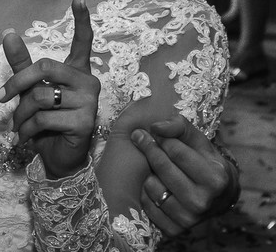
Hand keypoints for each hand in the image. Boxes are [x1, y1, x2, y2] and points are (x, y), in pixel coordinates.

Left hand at [0, 0, 98, 178]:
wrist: (57, 157)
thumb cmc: (44, 119)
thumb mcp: (28, 89)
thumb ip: (20, 63)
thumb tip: (8, 31)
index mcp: (77, 70)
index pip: (83, 41)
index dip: (82, 20)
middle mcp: (88, 82)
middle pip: (44, 67)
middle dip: (16, 84)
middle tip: (0, 100)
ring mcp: (90, 102)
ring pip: (40, 95)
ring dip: (20, 113)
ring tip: (19, 125)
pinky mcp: (86, 122)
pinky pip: (43, 118)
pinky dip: (26, 129)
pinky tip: (27, 137)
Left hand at [131, 117, 238, 234]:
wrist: (218, 197)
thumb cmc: (206, 163)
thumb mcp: (200, 142)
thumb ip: (179, 127)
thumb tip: (155, 127)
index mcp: (215, 179)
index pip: (176, 152)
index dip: (160, 138)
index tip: (151, 130)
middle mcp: (203, 202)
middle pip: (162, 168)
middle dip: (148, 148)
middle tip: (139, 137)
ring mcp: (189, 218)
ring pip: (153, 187)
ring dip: (148, 172)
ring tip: (152, 166)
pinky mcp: (174, 229)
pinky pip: (147, 205)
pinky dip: (145, 192)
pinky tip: (153, 183)